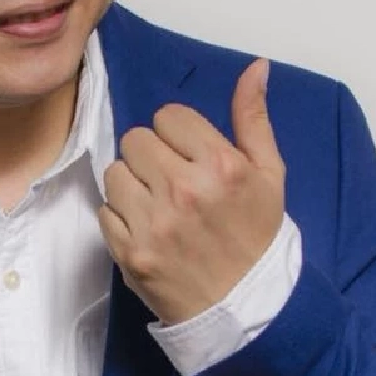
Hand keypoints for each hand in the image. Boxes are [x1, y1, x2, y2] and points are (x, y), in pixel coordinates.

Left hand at [98, 58, 284, 325]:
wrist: (248, 308)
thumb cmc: (258, 237)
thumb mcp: (269, 174)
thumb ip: (253, 118)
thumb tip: (255, 67)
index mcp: (221, 166)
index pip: (168, 116)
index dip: (178, 134)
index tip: (190, 156)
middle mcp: (184, 191)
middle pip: (136, 139)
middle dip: (152, 156)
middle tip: (172, 180)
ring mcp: (154, 223)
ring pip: (115, 171)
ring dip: (132, 184)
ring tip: (158, 204)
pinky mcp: (130, 252)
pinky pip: (105, 210)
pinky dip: (121, 217)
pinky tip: (148, 229)